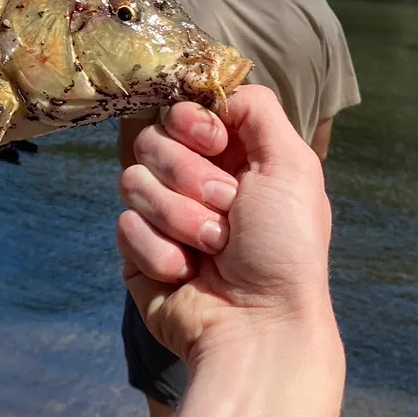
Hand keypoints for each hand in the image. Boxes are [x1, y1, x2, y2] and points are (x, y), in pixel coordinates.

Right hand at [117, 84, 343, 416]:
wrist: (257, 328)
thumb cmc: (285, 251)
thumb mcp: (293, 167)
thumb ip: (258, 111)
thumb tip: (218, 88)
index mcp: (233, 156)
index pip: (183, 109)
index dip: (191, 121)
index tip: (214, 142)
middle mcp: (195, 181)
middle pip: (151, 139)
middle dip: (189, 176)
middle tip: (226, 208)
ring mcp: (163, 215)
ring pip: (132, 181)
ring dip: (178, 217)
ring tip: (212, 248)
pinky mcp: (138, 250)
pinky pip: (123, 225)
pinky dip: (159, 250)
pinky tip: (187, 272)